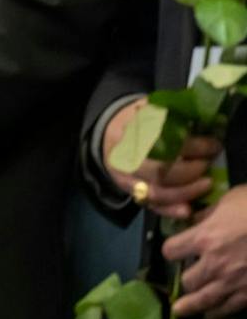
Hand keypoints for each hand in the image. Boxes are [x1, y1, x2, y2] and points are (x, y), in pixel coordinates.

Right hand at [102, 100, 218, 220]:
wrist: (106, 136)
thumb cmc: (136, 121)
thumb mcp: (149, 109)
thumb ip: (172, 114)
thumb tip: (205, 123)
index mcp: (132, 132)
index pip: (166, 142)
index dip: (194, 146)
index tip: (213, 145)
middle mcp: (126, 156)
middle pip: (160, 170)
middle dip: (191, 171)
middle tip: (208, 165)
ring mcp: (126, 177)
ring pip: (156, 192)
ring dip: (185, 192)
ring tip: (205, 185)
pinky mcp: (128, 191)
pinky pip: (150, 205)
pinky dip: (169, 210)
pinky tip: (187, 210)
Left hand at [163, 187, 246, 316]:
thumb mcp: (230, 201)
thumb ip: (209, 214)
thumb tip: (198, 219)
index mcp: (204, 237)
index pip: (171, 251)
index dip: (173, 251)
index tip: (175, 252)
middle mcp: (215, 263)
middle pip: (188, 280)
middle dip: (187, 279)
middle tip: (188, 279)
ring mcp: (234, 281)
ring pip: (205, 300)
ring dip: (192, 305)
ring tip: (182, 310)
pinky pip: (231, 307)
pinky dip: (221, 311)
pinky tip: (214, 313)